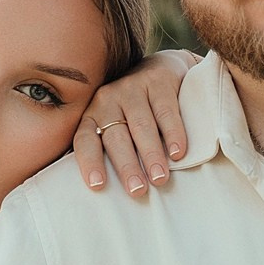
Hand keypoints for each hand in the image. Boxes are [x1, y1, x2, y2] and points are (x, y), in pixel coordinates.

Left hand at [76, 49, 195, 193]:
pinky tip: (178, 153)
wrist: (161, 70)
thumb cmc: (133, 113)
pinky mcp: (158, 81)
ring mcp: (132, 88)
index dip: (90, 162)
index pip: (85, 140)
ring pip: (141, 126)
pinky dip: (173, 133)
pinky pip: (165, 111)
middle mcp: (108, 100)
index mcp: (92, 115)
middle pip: (116, 137)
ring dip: (151, 154)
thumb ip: (107, 152)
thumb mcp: (115, 126)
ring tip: (160, 178)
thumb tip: (103, 194)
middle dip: (127, 166)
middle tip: (137, 191)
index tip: (98, 186)